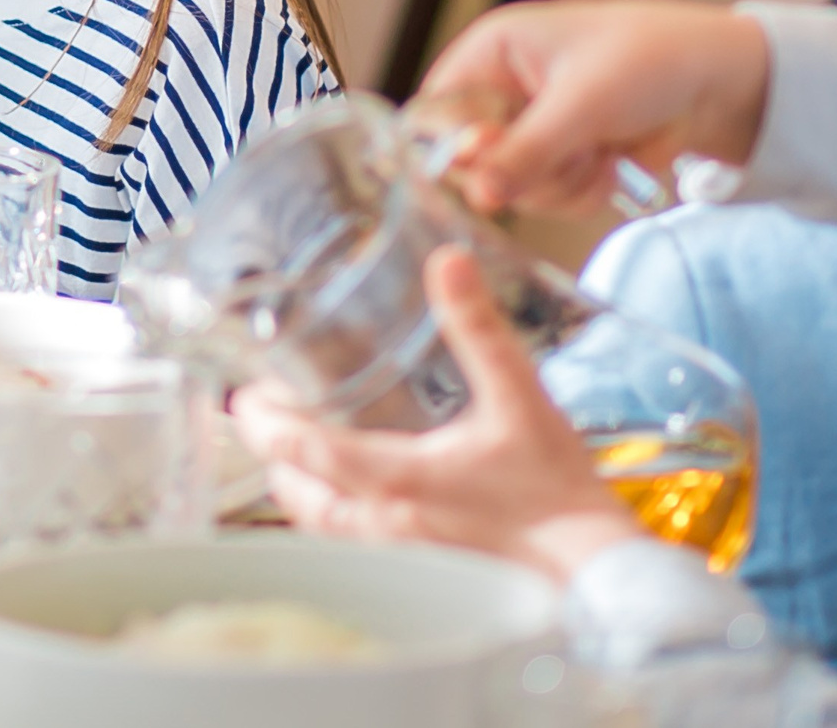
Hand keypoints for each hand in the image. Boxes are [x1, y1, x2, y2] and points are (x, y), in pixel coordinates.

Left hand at [233, 247, 643, 582]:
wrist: (594, 573)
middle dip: (270, 455)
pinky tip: (352, 500)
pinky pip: (354, 547)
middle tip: (261, 418)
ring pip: (320, 526)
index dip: (263, 423)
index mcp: (395, 480)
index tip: (243, 397)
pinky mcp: (421, 573)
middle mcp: (383, 525)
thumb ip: (479, 328)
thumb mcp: (519, 397)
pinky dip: (334, 518)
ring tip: (294, 455)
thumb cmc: (558, 493)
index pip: (301, 452)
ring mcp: (398, 556)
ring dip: (299, 489)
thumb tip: (448, 262)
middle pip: (295, 494)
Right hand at [418, 0, 770, 218]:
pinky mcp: (559, 160)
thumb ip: (525, 152)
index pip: (435, 114)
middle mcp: (500, 93)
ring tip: (602, 151)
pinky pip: (547, 200)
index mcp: (489, 54)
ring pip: (512, 189)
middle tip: (574, 150)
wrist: (718, 81)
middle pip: (472, 162)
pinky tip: (612, 165)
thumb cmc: (648, 59)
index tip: (491, 163)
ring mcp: (529, 130)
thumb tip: (478, 196)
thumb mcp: (582, 102)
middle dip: (527, 170)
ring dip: (561, 183)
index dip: (456, 147)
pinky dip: (582, 192)